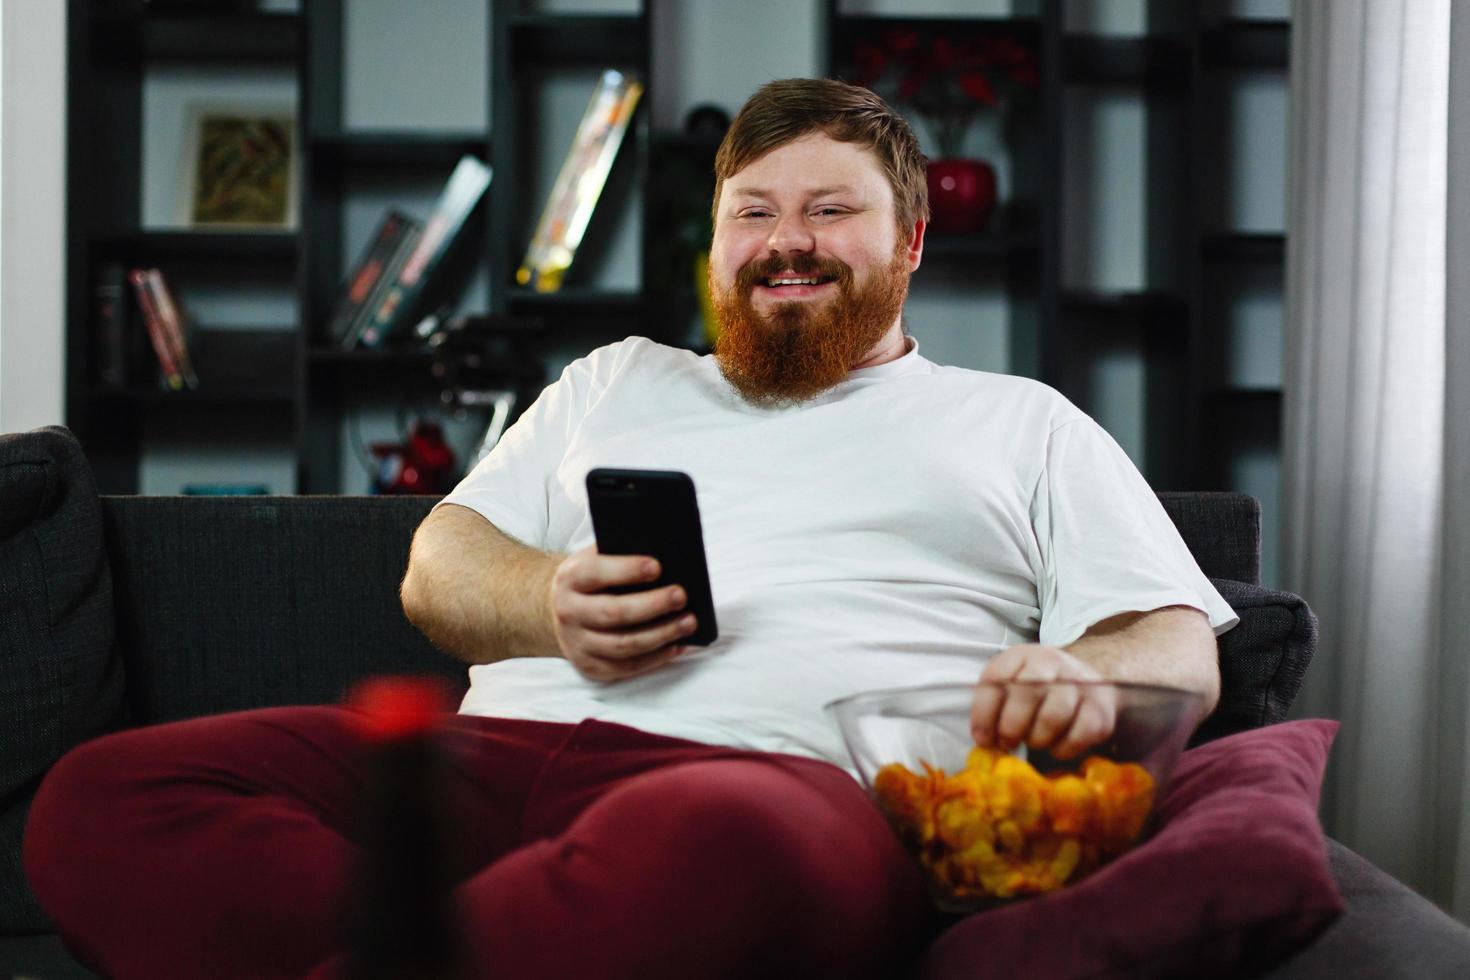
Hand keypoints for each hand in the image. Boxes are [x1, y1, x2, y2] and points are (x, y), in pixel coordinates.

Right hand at [548, 544, 698, 681]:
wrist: (563, 611)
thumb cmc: (595, 580)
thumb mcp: (598, 559)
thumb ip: (622, 555)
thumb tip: (668, 560)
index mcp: (570, 579)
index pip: (596, 573)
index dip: (626, 570)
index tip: (657, 567)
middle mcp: (569, 612)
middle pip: (613, 612)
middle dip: (652, 605)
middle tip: (681, 596)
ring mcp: (577, 643)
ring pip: (623, 644)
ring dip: (661, 634)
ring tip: (689, 623)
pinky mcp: (591, 666)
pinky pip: (627, 667)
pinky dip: (655, 658)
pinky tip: (677, 645)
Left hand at [970, 645, 1117, 758]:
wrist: (1086, 683)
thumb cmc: (1037, 689)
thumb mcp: (1010, 684)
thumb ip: (992, 705)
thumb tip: (983, 740)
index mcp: (1022, 655)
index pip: (995, 680)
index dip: (983, 714)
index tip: (982, 739)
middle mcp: (1052, 662)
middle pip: (1026, 696)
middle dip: (1010, 728)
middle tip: (1007, 743)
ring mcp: (1080, 682)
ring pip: (1053, 717)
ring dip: (1036, 739)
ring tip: (1033, 741)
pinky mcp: (1101, 707)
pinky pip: (1079, 735)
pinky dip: (1062, 749)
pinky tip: (1055, 746)